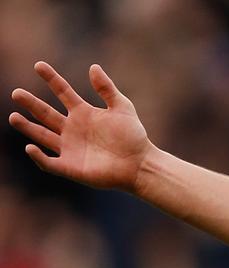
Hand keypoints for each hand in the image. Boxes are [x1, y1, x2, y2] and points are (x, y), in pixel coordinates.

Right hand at [9, 62, 151, 191]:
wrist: (140, 164)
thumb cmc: (133, 137)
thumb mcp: (122, 108)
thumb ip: (107, 89)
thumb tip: (93, 67)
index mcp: (83, 113)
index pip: (62, 92)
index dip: (51, 79)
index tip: (39, 65)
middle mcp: (72, 129)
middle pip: (46, 113)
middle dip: (31, 103)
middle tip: (16, 93)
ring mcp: (69, 148)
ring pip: (42, 136)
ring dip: (27, 127)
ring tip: (14, 117)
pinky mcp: (70, 167)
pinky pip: (49, 162)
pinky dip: (38, 157)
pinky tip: (30, 147)